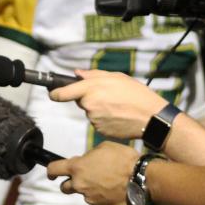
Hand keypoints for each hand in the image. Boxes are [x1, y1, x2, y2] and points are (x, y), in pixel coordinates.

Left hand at [47, 142, 139, 204]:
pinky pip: (99, 204)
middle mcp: (80, 185)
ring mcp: (90, 200)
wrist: (142, 179)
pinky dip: (105, 199)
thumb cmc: (124, 159)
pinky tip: (117, 192)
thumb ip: (90, 156)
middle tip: (84, 179)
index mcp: (77, 168)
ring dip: (93, 190)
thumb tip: (87, 161)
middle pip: (65, 187)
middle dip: (71, 183)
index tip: (51, 174)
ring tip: (110, 183)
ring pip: (86, 195)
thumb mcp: (104, 148)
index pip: (54, 169)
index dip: (50, 171)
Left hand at [49, 69, 165, 140]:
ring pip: (90, 112)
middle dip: (90, 98)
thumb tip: (77, 74)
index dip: (55, 93)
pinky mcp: (99, 130)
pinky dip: (105, 119)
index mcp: (91, 89)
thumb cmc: (137, 94)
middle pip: (81, 101)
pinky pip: (98, 122)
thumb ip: (94, 75)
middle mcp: (89, 105)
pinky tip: (118, 116)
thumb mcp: (117, 77)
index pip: (63, 93)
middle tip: (109, 95)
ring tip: (118, 106)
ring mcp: (94, 119)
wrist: (151, 117)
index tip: (53, 93)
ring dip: (99, 109)